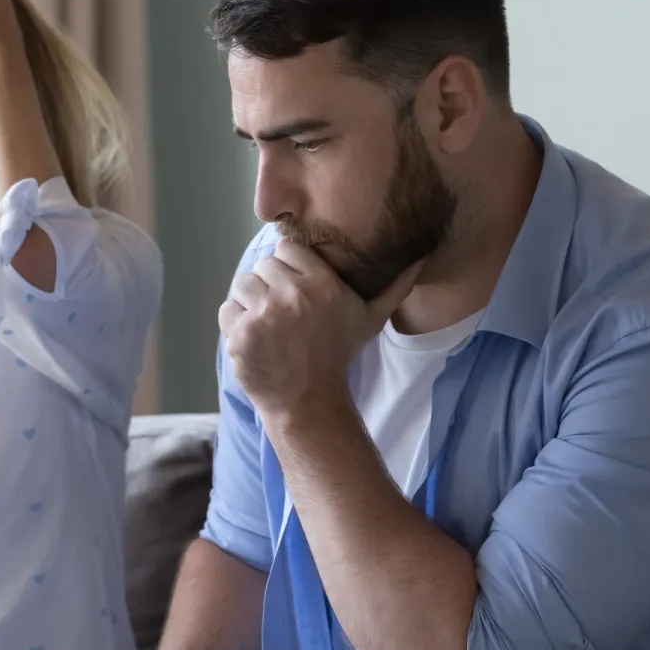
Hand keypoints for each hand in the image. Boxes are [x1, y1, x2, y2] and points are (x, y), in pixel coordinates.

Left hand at [220, 239, 420, 416]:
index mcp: (323, 284)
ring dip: (249, 303)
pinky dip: (235, 324)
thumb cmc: (337, 354)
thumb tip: (422, 256)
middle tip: (281, 314)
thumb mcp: (371, 318)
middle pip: (262, 266)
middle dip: (268, 286)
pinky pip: (227, 311)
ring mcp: (264, 316)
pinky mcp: (241, 334)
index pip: (287, 249)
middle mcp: (293, 296)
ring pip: (242, 285)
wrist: (307, 400)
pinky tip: (254, 339)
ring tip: (267, 326)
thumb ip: (394, 286)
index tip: (295, 291)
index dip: (288, 269)